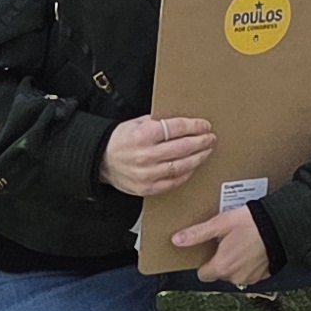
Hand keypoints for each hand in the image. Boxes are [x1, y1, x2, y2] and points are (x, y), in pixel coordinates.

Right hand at [100, 113, 215, 197]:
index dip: (195, 126)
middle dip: (201, 141)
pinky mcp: (147, 188)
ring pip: (182, 166)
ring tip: (206, 151)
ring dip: (198, 157)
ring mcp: (148, 174)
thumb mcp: (136, 123)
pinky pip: (173, 181)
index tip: (205, 125)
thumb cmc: (119, 140)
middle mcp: (146, 155)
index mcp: (144, 135)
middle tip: (210, 138)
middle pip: (183, 147)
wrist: (100, 160)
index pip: (177, 128)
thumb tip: (182, 123)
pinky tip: (193, 167)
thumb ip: (158, 123)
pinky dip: (186, 174)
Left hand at [170, 202, 270, 286]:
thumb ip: (197, 234)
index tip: (211, 249)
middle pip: (219, 273)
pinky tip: (252, 249)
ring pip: (235, 273)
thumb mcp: (220, 224)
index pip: (203, 274)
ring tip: (242, 243)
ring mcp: (250, 278)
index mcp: (221, 267)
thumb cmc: (250, 223)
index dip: (205, 261)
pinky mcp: (262, 276)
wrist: (280, 226)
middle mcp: (235, 277)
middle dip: (221, 260)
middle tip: (228, 241)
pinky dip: (249, 264)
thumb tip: (177, 240)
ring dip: (236, 262)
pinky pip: (249, 273)